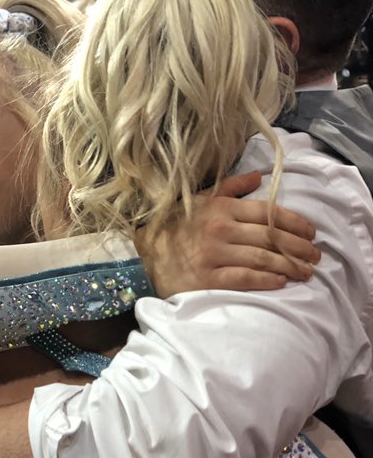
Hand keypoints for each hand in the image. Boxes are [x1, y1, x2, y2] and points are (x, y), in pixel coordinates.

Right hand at [138, 170, 319, 297]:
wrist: (143, 255)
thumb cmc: (175, 227)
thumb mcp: (200, 200)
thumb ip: (230, 187)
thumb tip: (259, 176)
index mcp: (220, 207)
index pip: (267, 212)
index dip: (295, 222)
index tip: (312, 232)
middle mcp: (219, 228)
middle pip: (270, 236)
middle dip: (299, 247)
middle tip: (315, 255)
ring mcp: (214, 254)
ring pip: (263, 258)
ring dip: (290, 265)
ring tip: (306, 271)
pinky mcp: (208, 278)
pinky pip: (245, 278)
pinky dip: (266, 279)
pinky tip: (281, 281)